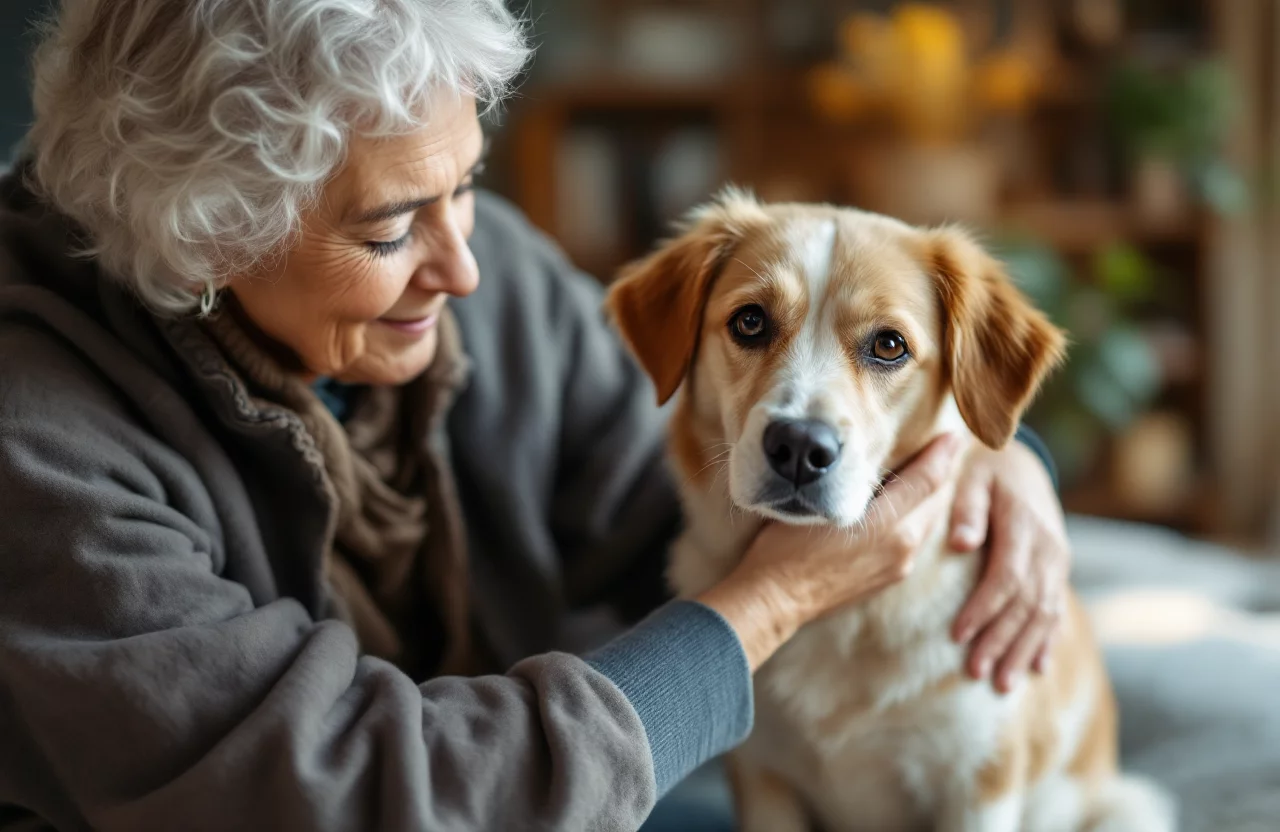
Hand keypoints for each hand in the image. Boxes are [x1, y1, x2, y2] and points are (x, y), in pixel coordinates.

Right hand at [699, 434, 963, 669]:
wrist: (776, 597)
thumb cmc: (789, 544)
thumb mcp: (825, 503)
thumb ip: (864, 482)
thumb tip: (888, 458)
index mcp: (890, 524)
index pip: (929, 480)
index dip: (942, 453)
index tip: (952, 434)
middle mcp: (904, 545)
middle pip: (936, 501)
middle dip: (941, 473)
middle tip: (939, 448)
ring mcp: (900, 565)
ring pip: (928, 521)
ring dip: (929, 497)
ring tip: (922, 472)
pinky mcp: (891, 577)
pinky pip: (915, 539)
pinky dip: (917, 517)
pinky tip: (902, 507)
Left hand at [948, 440, 1069, 692]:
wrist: (1020, 460)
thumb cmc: (982, 468)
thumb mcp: (970, 476)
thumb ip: (967, 508)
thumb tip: (962, 543)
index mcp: (1024, 525)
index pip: (1006, 577)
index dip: (984, 609)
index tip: (957, 636)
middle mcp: (1048, 547)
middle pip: (1027, 604)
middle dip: (1002, 641)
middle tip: (976, 673)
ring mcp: (1058, 561)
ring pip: (1045, 613)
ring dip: (1024, 650)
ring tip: (1003, 685)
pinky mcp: (1059, 569)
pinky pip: (1057, 609)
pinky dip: (1047, 640)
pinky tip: (1037, 668)